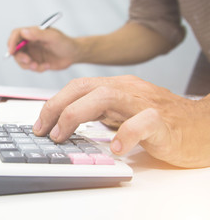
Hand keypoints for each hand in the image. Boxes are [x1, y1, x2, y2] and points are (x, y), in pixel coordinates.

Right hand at [7, 27, 77, 71]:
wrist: (74, 55)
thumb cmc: (66, 43)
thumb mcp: (53, 37)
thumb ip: (38, 34)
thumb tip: (24, 32)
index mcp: (33, 33)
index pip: (16, 35)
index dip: (11, 42)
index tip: (11, 51)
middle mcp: (30, 42)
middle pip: (16, 49)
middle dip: (20, 57)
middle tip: (29, 61)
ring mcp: (32, 52)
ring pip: (21, 61)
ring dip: (29, 65)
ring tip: (40, 65)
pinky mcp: (36, 61)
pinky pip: (30, 67)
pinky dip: (37, 69)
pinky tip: (47, 65)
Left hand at [32, 75, 209, 167]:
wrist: (201, 125)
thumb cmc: (159, 121)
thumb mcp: (122, 111)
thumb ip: (100, 112)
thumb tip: (66, 123)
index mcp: (116, 87)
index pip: (78, 86)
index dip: (54, 103)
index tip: (41, 124)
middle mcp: (128, 89)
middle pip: (85, 87)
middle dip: (57, 108)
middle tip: (44, 132)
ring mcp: (144, 103)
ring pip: (107, 97)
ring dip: (76, 116)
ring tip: (63, 136)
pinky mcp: (163, 121)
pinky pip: (142, 122)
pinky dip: (125, 134)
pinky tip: (115, 148)